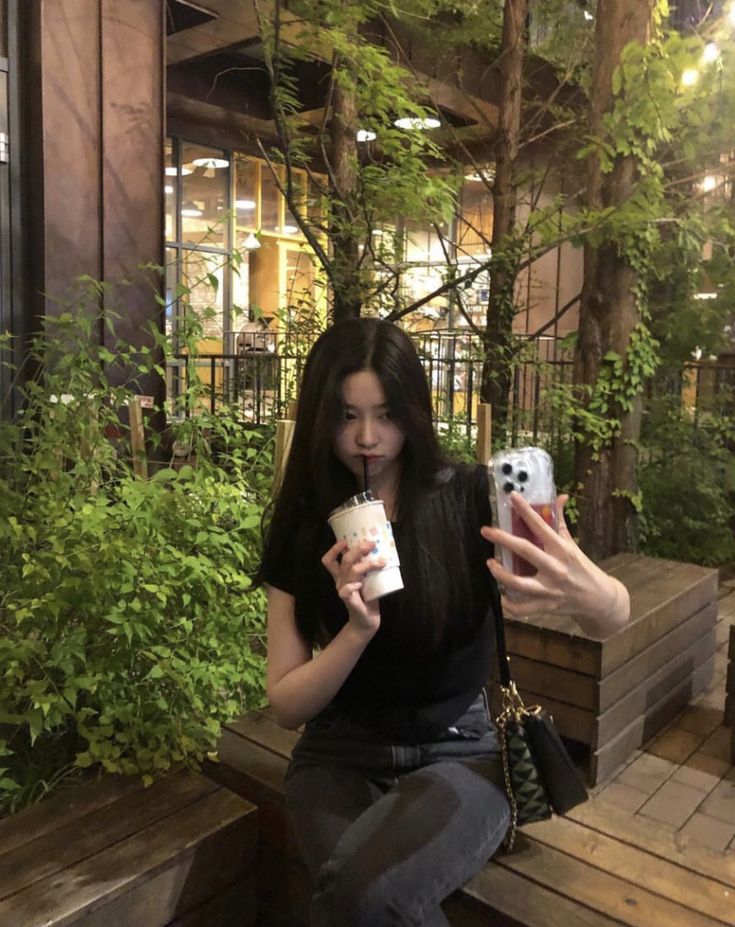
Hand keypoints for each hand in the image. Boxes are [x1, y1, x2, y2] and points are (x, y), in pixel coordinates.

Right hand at [321, 538, 382, 635]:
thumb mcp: (367, 579)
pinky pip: (346, 591)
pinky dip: (352, 585)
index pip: (329, 560)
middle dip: (358, 550)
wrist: (368, 620)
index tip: (345, 540)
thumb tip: (379, 549)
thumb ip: (367, 567)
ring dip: (367, 564)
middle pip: (344, 561)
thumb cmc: (368, 598)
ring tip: (381, 562)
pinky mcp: (349, 601)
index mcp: (342, 575)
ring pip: (351, 572)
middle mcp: (340, 581)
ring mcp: (344, 591)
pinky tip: (361, 585)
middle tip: (371, 544)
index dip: (334, 549)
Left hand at [481, 492, 629, 637]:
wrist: (598, 599)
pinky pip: (523, 609)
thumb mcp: (572, 544)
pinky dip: (509, 606)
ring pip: (519, 583)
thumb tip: (561, 496)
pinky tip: (501, 597)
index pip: (541, 525)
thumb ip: (561, 521)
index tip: (512, 497)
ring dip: (501, 574)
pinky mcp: (547, 606)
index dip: (525, 510)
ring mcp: (550, 589)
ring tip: (490, 564)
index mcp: (562, 549)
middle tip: (485, 531)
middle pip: (525, 551)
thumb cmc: (582, 568)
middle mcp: (556, 568)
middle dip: (503, 539)